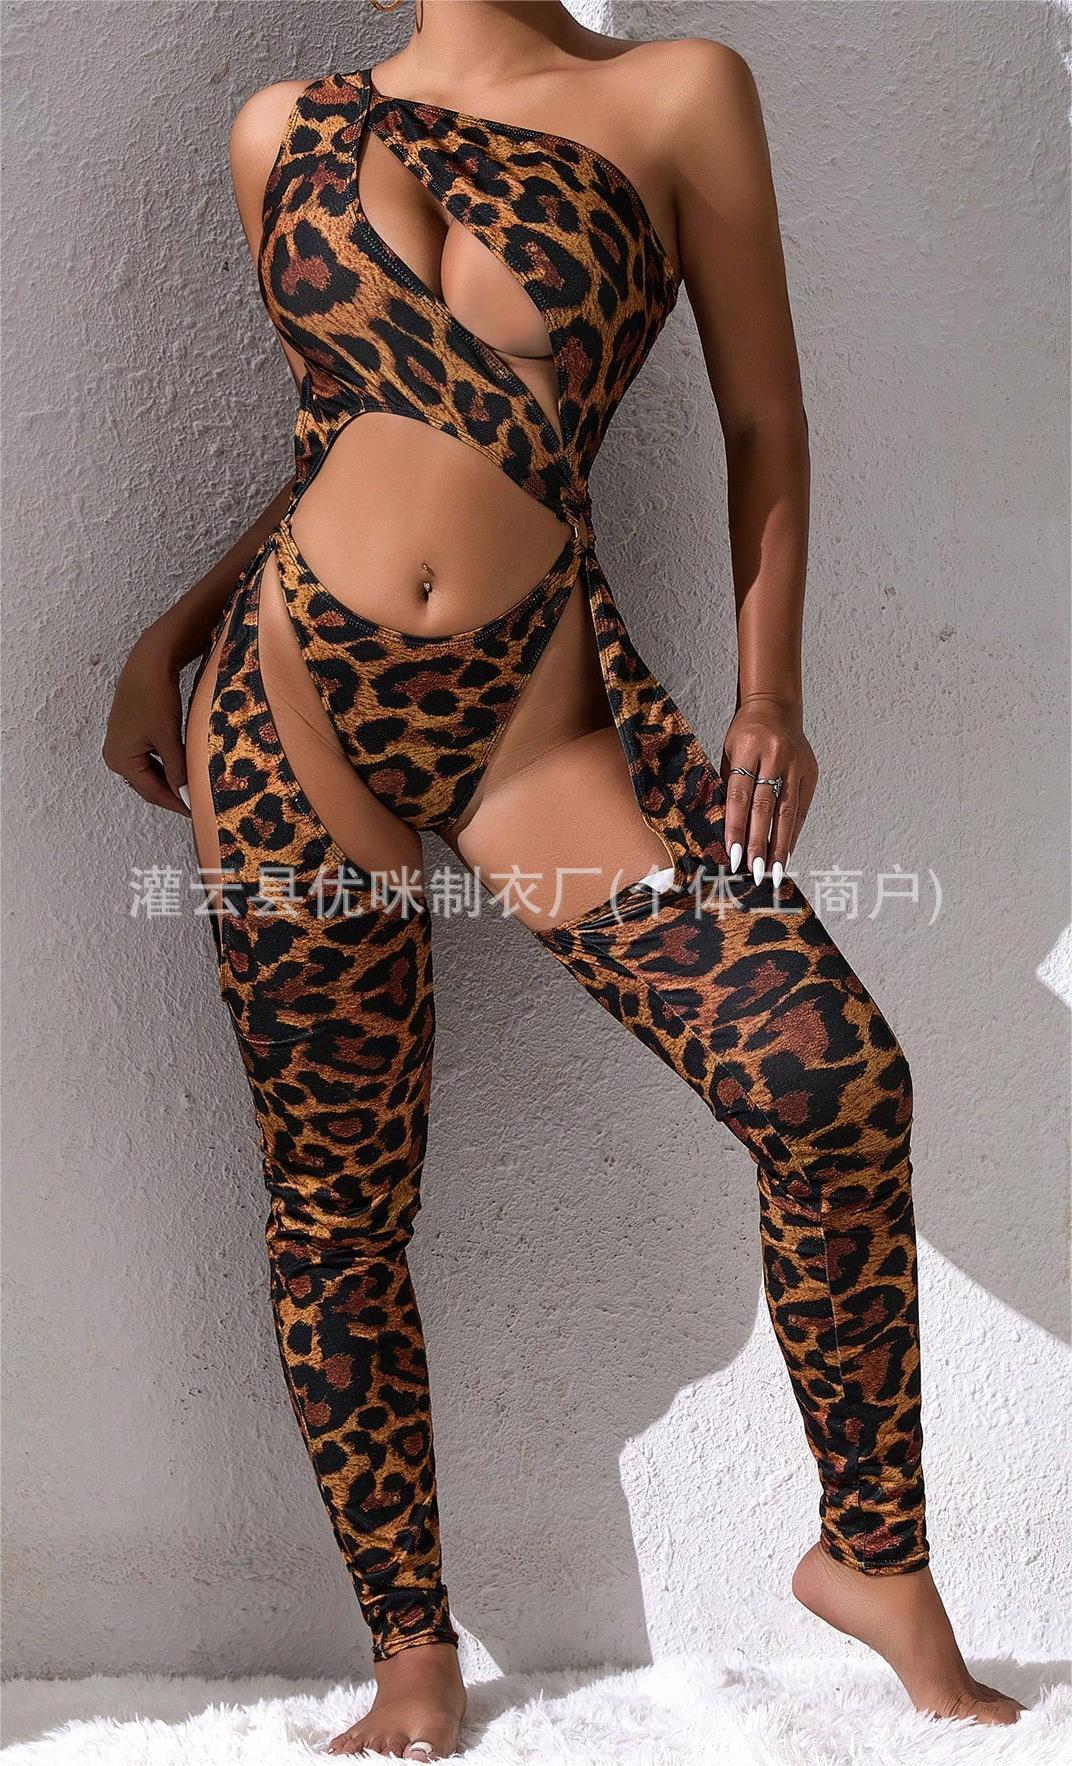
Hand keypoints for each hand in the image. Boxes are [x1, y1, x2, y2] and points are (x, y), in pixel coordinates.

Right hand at [102, 632, 190, 815]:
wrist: (148, 662)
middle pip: (149, 785)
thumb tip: (186, 795)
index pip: (152, 792)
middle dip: (173, 794)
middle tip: (199, 804)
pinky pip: (150, 759)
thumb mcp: (168, 738)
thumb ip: (176, 769)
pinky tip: (184, 769)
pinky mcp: (131, 736)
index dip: (176, 803)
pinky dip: (167, 766)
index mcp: (121, 760)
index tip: (197, 813)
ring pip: (151, 773)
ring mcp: (122, 746)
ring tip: (195, 789)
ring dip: (171, 781)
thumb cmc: (154, 696)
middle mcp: (116, 756)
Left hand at [721, 696, 816, 885]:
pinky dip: (792, 832)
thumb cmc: (744, 735)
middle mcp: (774, 756)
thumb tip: (728, 833)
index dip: (736, 827)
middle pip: (765, 806)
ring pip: (786, 811)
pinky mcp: (810, 771)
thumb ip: (729, 787)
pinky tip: (786, 852)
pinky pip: (800, 808)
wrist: (774, 707)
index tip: (733, 855)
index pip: (739, 795)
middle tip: (754, 871)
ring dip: (779, 844)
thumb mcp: (728, 753)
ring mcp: (795, 764)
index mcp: (746, 748)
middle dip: (759, 842)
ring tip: (772, 870)